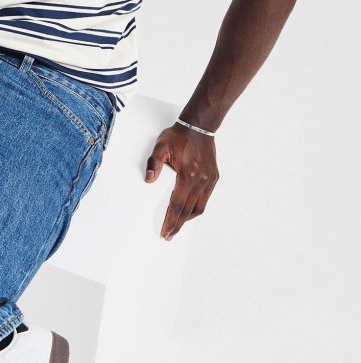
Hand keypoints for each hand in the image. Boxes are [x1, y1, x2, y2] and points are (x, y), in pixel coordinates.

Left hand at [144, 123, 218, 239]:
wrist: (199, 126)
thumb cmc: (179, 136)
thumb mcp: (161, 146)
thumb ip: (153, 163)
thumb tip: (148, 180)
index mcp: (187, 175)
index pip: (177, 205)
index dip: (170, 221)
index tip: (164, 232)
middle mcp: (201, 181)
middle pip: (188, 211)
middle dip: (177, 225)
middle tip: (168, 236)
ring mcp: (209, 180)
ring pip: (199, 207)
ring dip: (188, 218)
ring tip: (178, 226)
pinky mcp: (214, 177)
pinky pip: (205, 198)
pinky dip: (196, 207)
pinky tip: (189, 210)